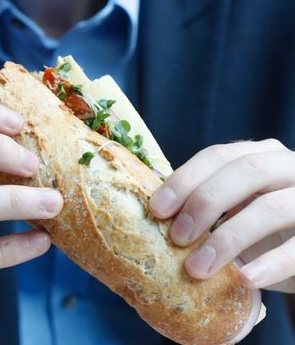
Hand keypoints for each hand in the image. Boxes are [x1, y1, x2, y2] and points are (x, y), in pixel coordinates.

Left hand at [149, 139, 294, 292]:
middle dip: (204, 203)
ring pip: (271, 208)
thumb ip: (204, 203)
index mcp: (258, 155)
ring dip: (228, 239)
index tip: (157, 209)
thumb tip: (152, 212)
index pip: (218, 156)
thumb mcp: (235, 207)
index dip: (185, 180)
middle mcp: (287, 167)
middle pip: (245, 172)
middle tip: (176, 237)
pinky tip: (244, 278)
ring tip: (197, 268)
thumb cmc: (262, 228)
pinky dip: (270, 265)